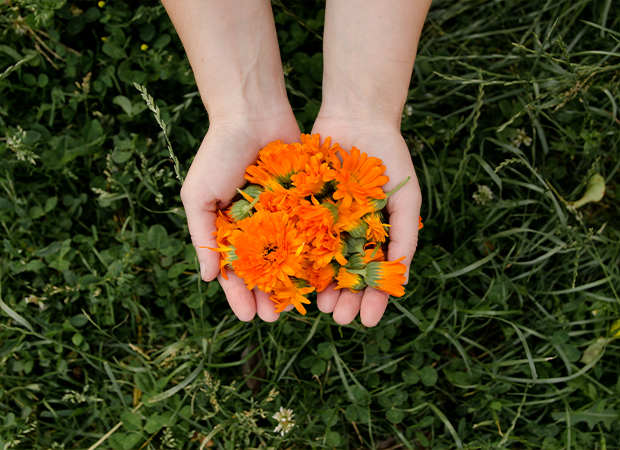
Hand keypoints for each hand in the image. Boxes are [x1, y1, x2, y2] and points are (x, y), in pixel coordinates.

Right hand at [181, 111, 300, 321]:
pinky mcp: (304, 201)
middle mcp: (256, 227)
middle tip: (275, 318)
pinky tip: (321, 273)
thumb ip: (202, 236)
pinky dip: (314, 252)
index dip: (239, 295)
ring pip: (289, 256)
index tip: (249, 317)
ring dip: (292, 281)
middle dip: (268, 295)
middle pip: (263, 270)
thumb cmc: (219, 153)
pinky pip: (310, 232)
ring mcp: (281, 215)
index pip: (233, 271)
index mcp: (228, 229)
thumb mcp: (199, 195)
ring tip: (299, 305)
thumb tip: (208, 279)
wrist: (252, 113)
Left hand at [310, 113, 421, 326]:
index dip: (374, 299)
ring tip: (317, 307)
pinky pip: (299, 238)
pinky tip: (295, 277)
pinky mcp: (303, 210)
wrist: (357, 119)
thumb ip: (404, 234)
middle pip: (347, 277)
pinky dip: (298, 259)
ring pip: (322, 265)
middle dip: (345, 299)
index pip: (377, 276)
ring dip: (321, 288)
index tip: (369, 321)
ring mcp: (326, 224)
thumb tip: (401, 273)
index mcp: (377, 237)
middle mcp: (351, 235)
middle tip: (338, 318)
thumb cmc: (389, 160)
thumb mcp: (405, 197)